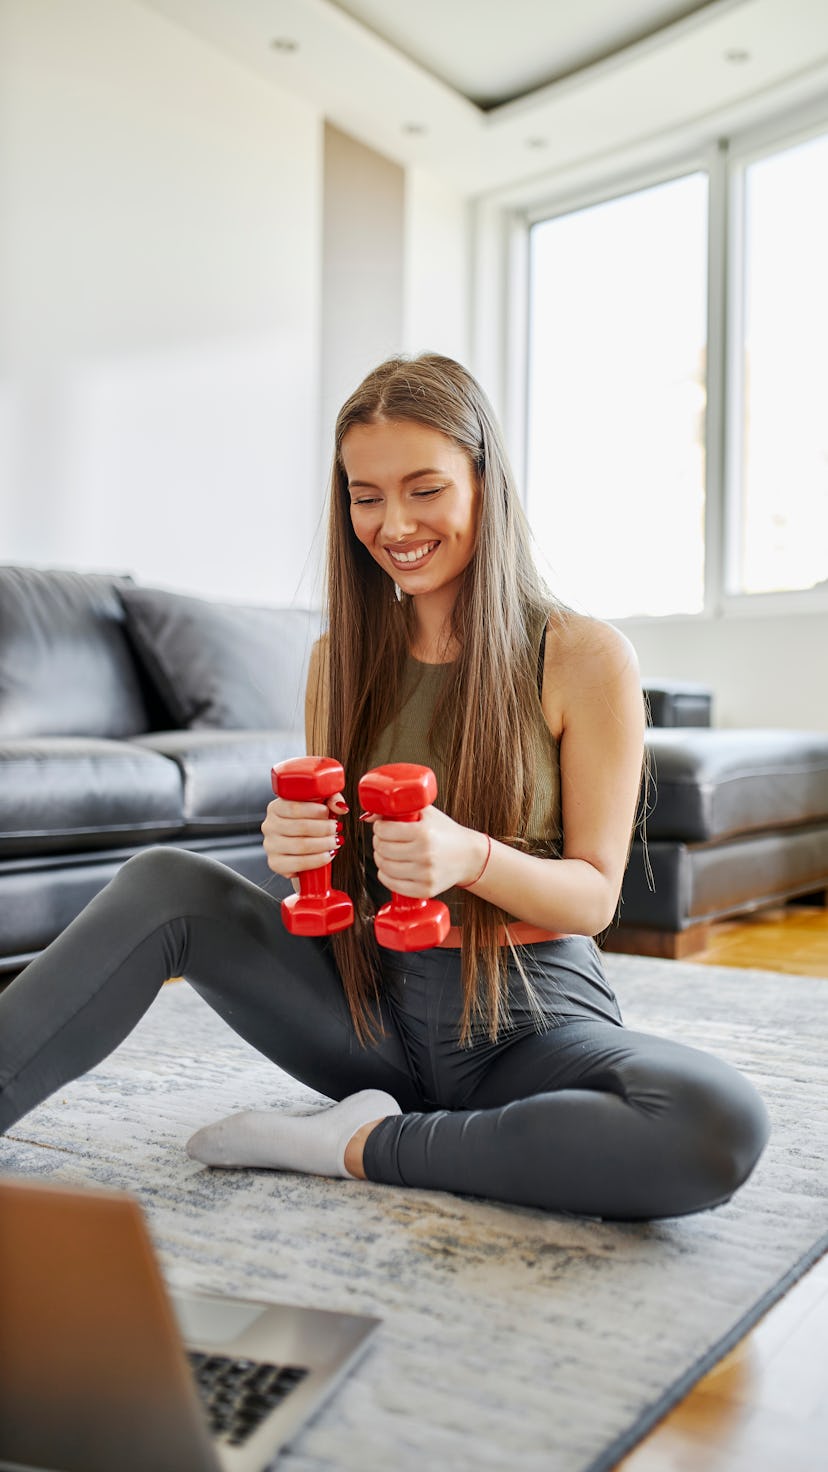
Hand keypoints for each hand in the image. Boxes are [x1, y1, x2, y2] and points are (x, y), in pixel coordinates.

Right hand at [261, 791, 346, 879]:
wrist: (301, 848)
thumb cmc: (309, 823)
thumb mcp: (319, 806)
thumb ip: (331, 800)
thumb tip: (340, 807)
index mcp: (276, 808)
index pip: (293, 807)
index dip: (314, 810)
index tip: (328, 812)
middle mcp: (270, 826)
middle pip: (300, 827)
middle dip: (323, 828)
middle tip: (336, 828)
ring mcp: (271, 846)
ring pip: (301, 845)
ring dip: (323, 844)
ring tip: (335, 842)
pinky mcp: (276, 863)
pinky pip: (298, 863)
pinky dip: (317, 860)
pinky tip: (327, 855)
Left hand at [369, 804, 486, 896]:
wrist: (469, 856)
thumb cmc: (446, 833)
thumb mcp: (427, 814)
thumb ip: (400, 809)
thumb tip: (370, 816)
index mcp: (424, 833)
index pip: (384, 831)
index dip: (379, 828)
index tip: (382, 828)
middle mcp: (424, 854)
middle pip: (382, 849)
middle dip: (378, 843)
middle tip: (384, 840)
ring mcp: (425, 874)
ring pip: (384, 867)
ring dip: (380, 859)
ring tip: (388, 853)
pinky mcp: (425, 890)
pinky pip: (393, 885)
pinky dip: (386, 876)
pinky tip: (391, 869)